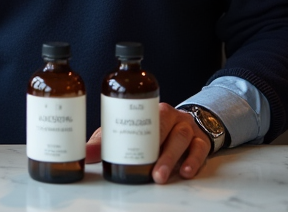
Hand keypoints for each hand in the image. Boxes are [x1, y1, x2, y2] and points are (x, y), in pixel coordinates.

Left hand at [85, 103, 212, 182]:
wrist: (189, 122)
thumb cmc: (155, 130)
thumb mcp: (132, 132)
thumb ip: (109, 142)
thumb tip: (86, 154)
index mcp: (153, 111)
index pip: (146, 115)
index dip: (139, 127)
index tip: (128, 140)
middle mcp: (172, 116)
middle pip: (165, 128)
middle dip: (157, 151)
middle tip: (150, 171)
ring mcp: (187, 128)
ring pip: (182, 139)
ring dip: (172, 159)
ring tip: (161, 176)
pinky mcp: (201, 139)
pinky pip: (200, 148)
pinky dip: (194, 161)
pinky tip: (185, 172)